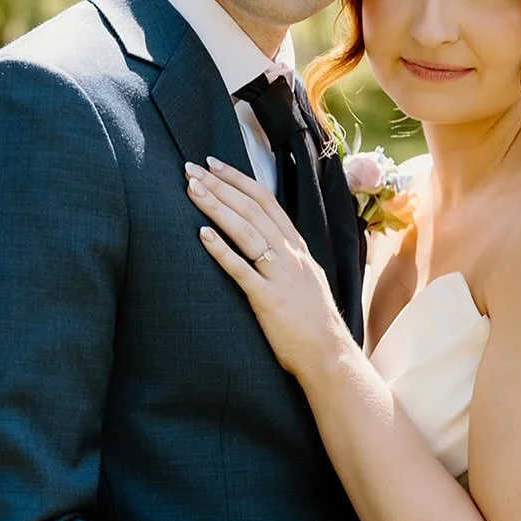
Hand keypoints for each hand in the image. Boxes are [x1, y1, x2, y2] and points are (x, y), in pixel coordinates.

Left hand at [186, 157, 349, 378]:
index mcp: (298, 248)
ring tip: (191, 190)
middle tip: (192, 168)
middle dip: (220, 186)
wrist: (329, 355)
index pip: (267, 201)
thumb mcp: (306, 278)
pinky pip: (242, 270)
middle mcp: (291, 255)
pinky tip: (202, 234)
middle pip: (252, 210)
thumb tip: (266, 240)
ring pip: (246, 231)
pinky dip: (221, 250)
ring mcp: (280, 276)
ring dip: (217, 207)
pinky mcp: (268, 300)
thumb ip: (287, 257)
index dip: (239, 180)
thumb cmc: (313, 322)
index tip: (214, 164)